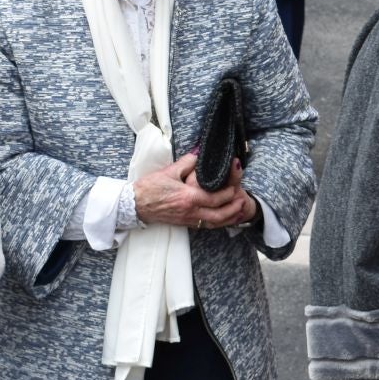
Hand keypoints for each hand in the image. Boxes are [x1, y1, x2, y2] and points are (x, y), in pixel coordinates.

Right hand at [133, 155, 255, 229]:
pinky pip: (206, 226)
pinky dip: (218, 223)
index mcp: (188, 197)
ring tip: (238, 210)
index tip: (236, 185)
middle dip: (234, 208)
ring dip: (229, 218)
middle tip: (243, 199)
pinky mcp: (184, 223)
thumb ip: (188, 162)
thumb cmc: (149, 188)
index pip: (216, 198)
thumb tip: (200, 153)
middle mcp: (190, 211)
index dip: (229, 192)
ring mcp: (188, 219)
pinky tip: (224, 217)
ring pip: (214, 224)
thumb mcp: (169, 171)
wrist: (135, 204)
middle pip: (219, 214)